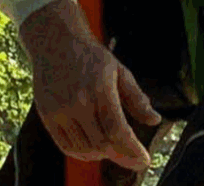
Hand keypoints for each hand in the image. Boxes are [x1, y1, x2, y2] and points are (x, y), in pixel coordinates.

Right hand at [19, 0, 160, 172]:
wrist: (56, 43)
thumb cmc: (91, 57)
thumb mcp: (120, 71)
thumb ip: (137, 98)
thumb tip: (155, 120)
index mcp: (100, 89)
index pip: (117, 130)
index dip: (132, 150)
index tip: (144, 160)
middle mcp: (78, 102)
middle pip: (102, 144)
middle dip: (121, 155)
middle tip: (133, 157)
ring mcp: (60, 111)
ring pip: (84, 149)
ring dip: (102, 155)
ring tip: (115, 151)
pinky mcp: (47, 117)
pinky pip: (66, 146)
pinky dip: (82, 154)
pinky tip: (94, 150)